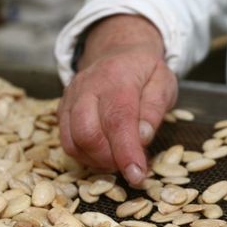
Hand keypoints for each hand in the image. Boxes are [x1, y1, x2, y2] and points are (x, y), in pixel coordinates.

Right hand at [58, 15, 177, 184]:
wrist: (118, 51)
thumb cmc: (145, 71)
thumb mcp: (163, 83)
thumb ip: (154, 109)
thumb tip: (143, 137)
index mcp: (118, 78)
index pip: (118, 120)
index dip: (126, 152)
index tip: (137, 175)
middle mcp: (88, 86)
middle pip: (88, 133)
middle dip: (110, 159)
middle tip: (131, 165)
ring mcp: (70, 97)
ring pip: (72, 141)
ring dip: (97, 160)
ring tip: (119, 159)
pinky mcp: (62, 108)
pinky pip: (66, 140)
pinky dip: (85, 155)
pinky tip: (104, 153)